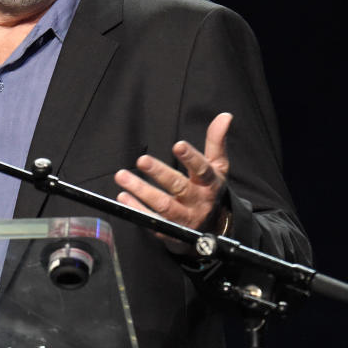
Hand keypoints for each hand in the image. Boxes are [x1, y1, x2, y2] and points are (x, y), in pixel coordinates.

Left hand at [113, 112, 231, 254]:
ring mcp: (184, 218)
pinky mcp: (171, 232)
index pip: (202, 169)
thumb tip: (225, 115)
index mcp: (210, 183)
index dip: (191, 158)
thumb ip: (216, 141)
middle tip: (141, 160)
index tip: (177, 145)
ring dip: (141, 191)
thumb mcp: (218, 167)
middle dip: (160, 173)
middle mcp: (198, 201)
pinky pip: (153, 221)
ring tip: (122, 176)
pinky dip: (137, 210)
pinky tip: (123, 197)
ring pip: (163, 206)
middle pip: (179, 187)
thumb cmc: (210, 190)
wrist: (214, 230)